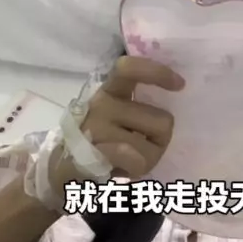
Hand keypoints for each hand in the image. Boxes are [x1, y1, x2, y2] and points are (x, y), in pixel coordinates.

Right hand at [49, 56, 183, 194]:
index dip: (157, 73)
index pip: (130, 69)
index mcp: (109, 90)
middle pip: (162, 121)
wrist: (62, 172)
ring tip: (129, 161)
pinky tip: (123, 170)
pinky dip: (135, 166)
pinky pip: (132, 157)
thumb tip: (175, 95)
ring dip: (148, 159)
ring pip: (152, 147)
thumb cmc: (99, 142)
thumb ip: (142, 106)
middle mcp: (100, 104)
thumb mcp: (119, 116)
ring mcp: (94, 130)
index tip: (180, 85)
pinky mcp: (91, 155)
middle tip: (141, 148)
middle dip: (160, 139)